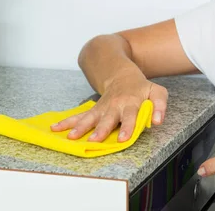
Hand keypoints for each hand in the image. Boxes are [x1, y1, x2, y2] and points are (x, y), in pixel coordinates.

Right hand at [50, 69, 167, 142]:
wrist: (122, 75)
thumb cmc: (141, 88)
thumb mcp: (156, 92)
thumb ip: (160, 105)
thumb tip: (158, 121)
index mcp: (131, 102)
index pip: (130, 116)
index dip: (128, 127)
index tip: (123, 138)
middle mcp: (114, 106)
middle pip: (107, 119)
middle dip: (100, 130)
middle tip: (94, 140)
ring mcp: (102, 108)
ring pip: (90, 117)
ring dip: (80, 127)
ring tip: (70, 137)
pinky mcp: (93, 109)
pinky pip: (79, 116)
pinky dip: (66, 121)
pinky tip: (54, 128)